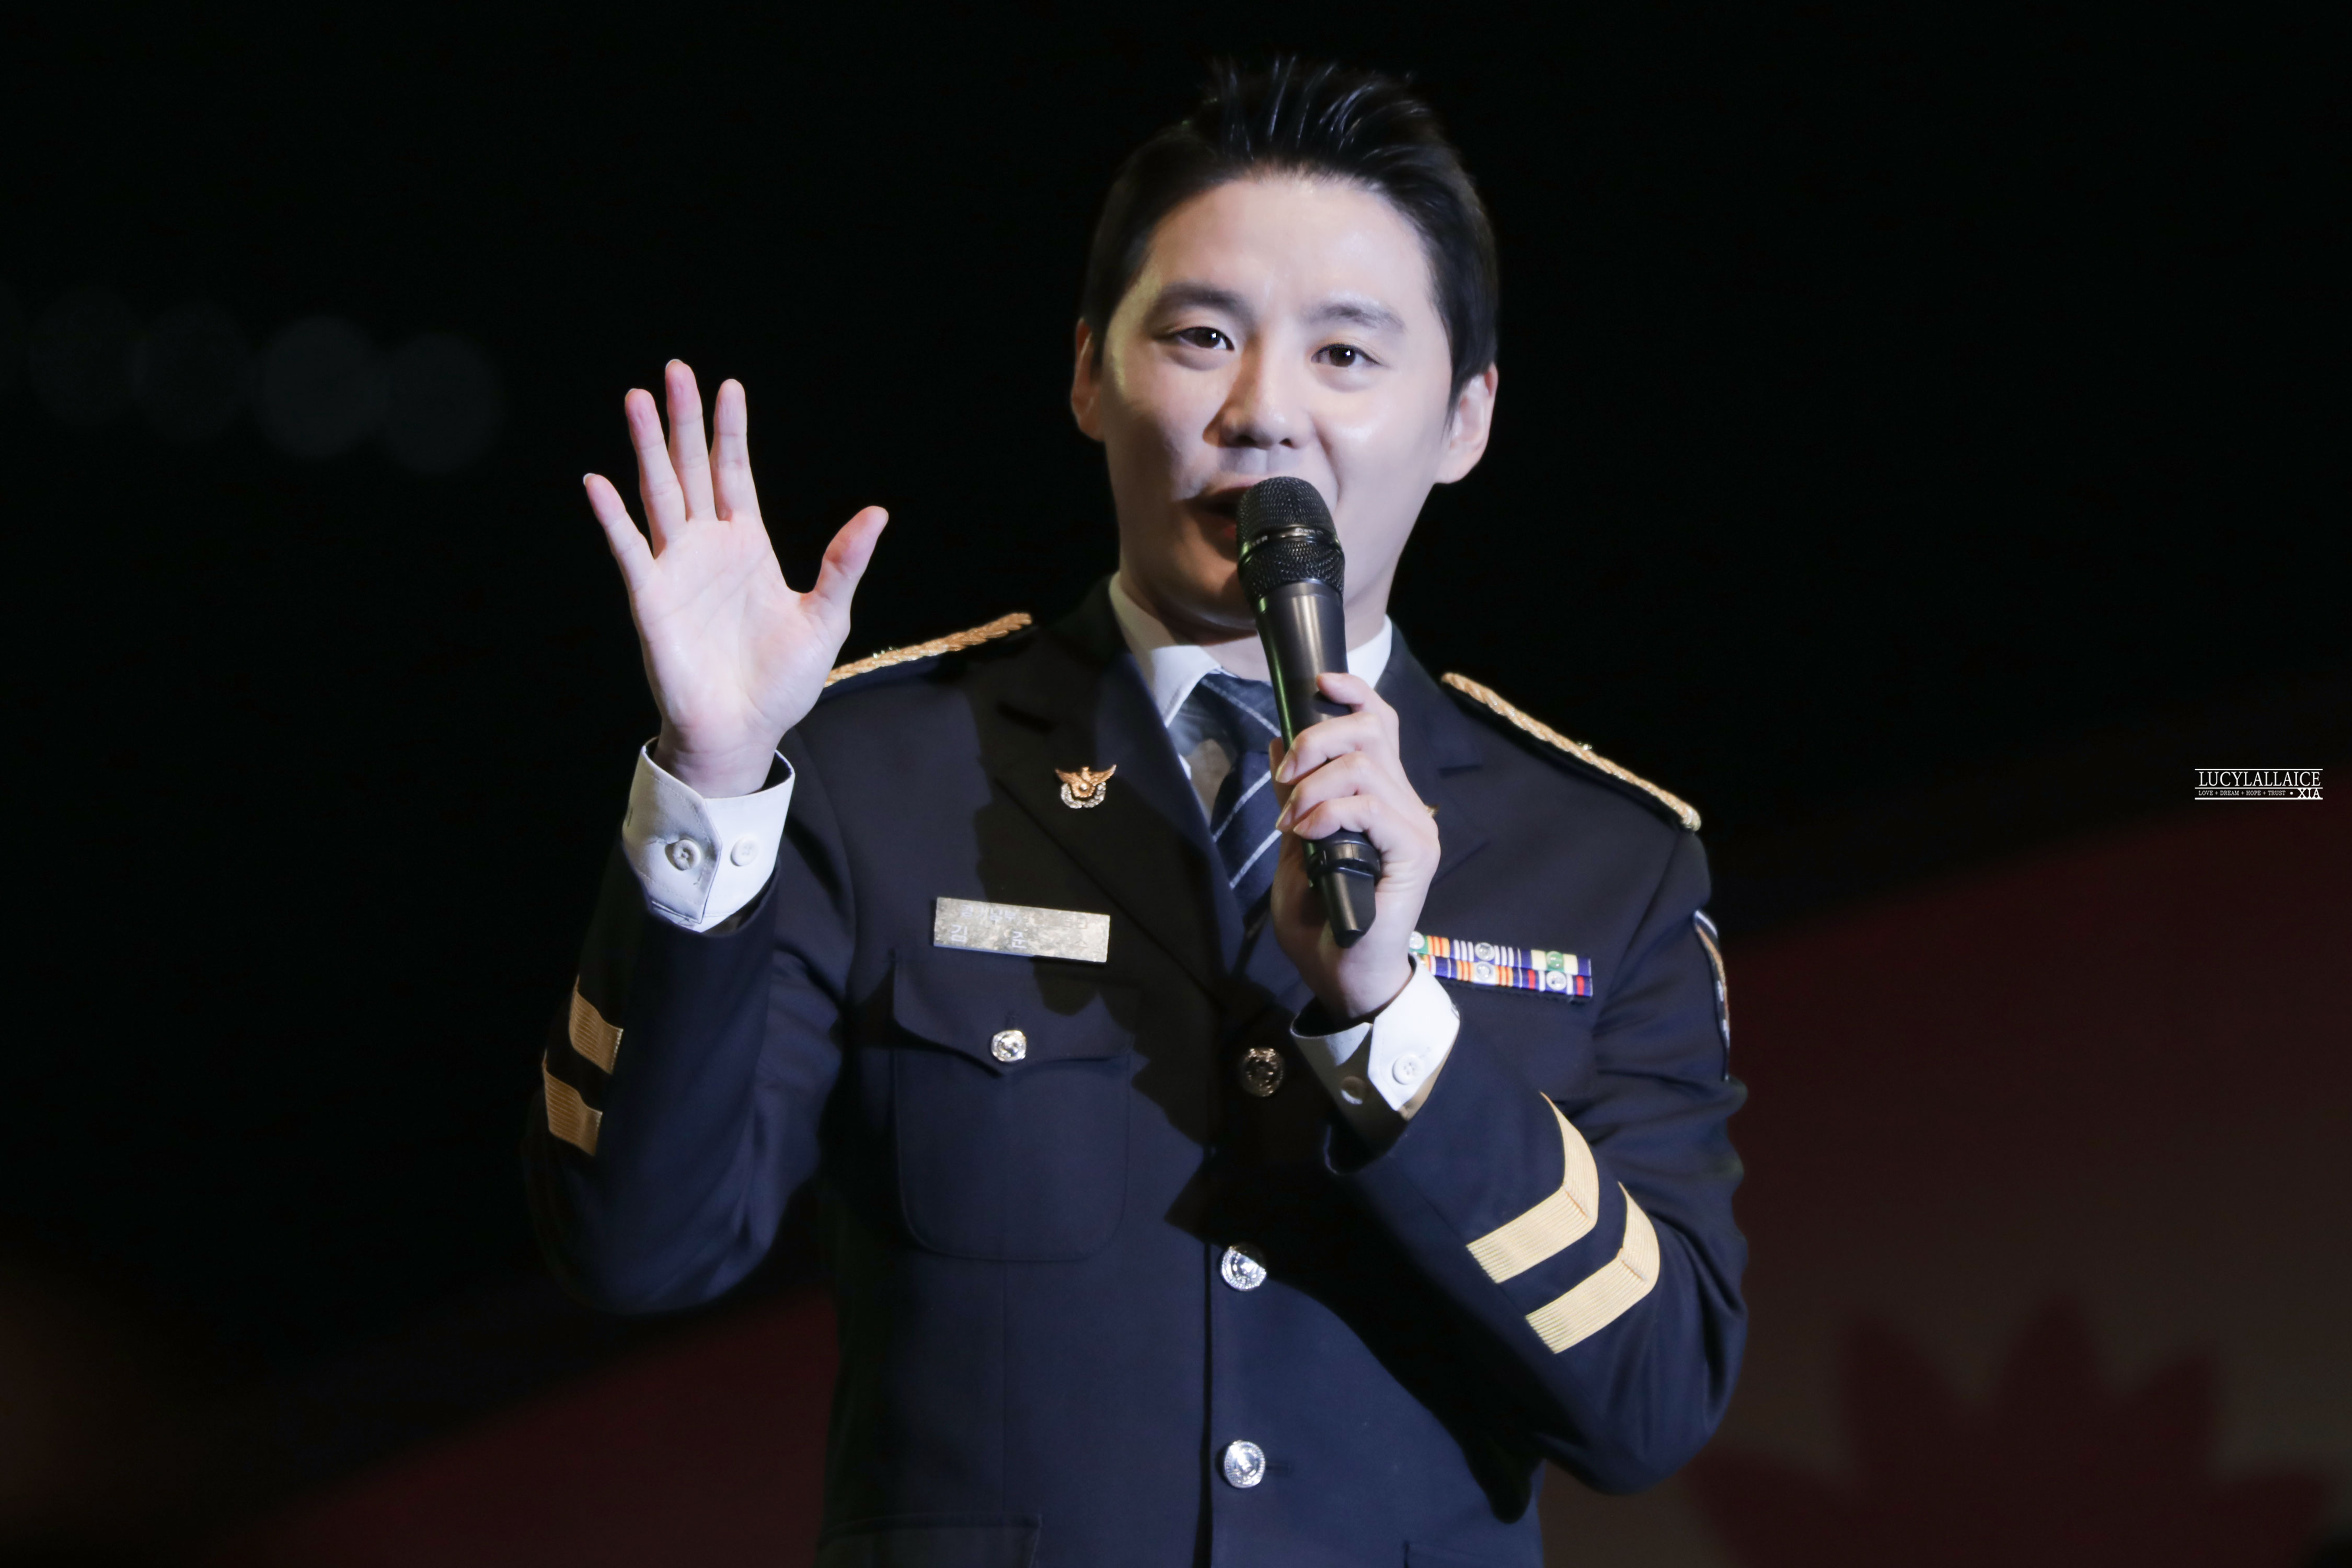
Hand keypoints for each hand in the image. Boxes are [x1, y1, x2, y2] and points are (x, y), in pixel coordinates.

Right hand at [583, 361, 887, 796]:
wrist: (743, 731)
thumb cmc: (782, 681)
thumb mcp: (827, 616)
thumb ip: (844, 563)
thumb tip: (877, 513)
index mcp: (747, 546)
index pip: (734, 473)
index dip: (730, 431)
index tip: (728, 385)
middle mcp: (707, 547)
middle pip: (691, 469)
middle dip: (684, 420)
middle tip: (675, 369)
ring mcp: (675, 569)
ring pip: (658, 494)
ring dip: (647, 448)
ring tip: (637, 400)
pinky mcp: (649, 599)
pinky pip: (628, 549)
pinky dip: (612, 517)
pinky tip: (597, 481)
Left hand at [1267, 672, 1441, 1021]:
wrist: (1340, 975)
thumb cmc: (1321, 918)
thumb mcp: (1296, 843)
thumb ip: (1296, 796)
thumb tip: (1280, 742)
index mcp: (1384, 795)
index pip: (1380, 722)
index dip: (1351, 693)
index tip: (1317, 684)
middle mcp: (1407, 804)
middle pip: (1371, 728)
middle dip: (1317, 736)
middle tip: (1287, 774)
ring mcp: (1415, 828)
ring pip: (1364, 765)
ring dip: (1313, 786)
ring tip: (1290, 823)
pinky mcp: (1415, 853)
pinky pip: (1369, 808)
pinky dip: (1327, 813)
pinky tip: (1306, 835)